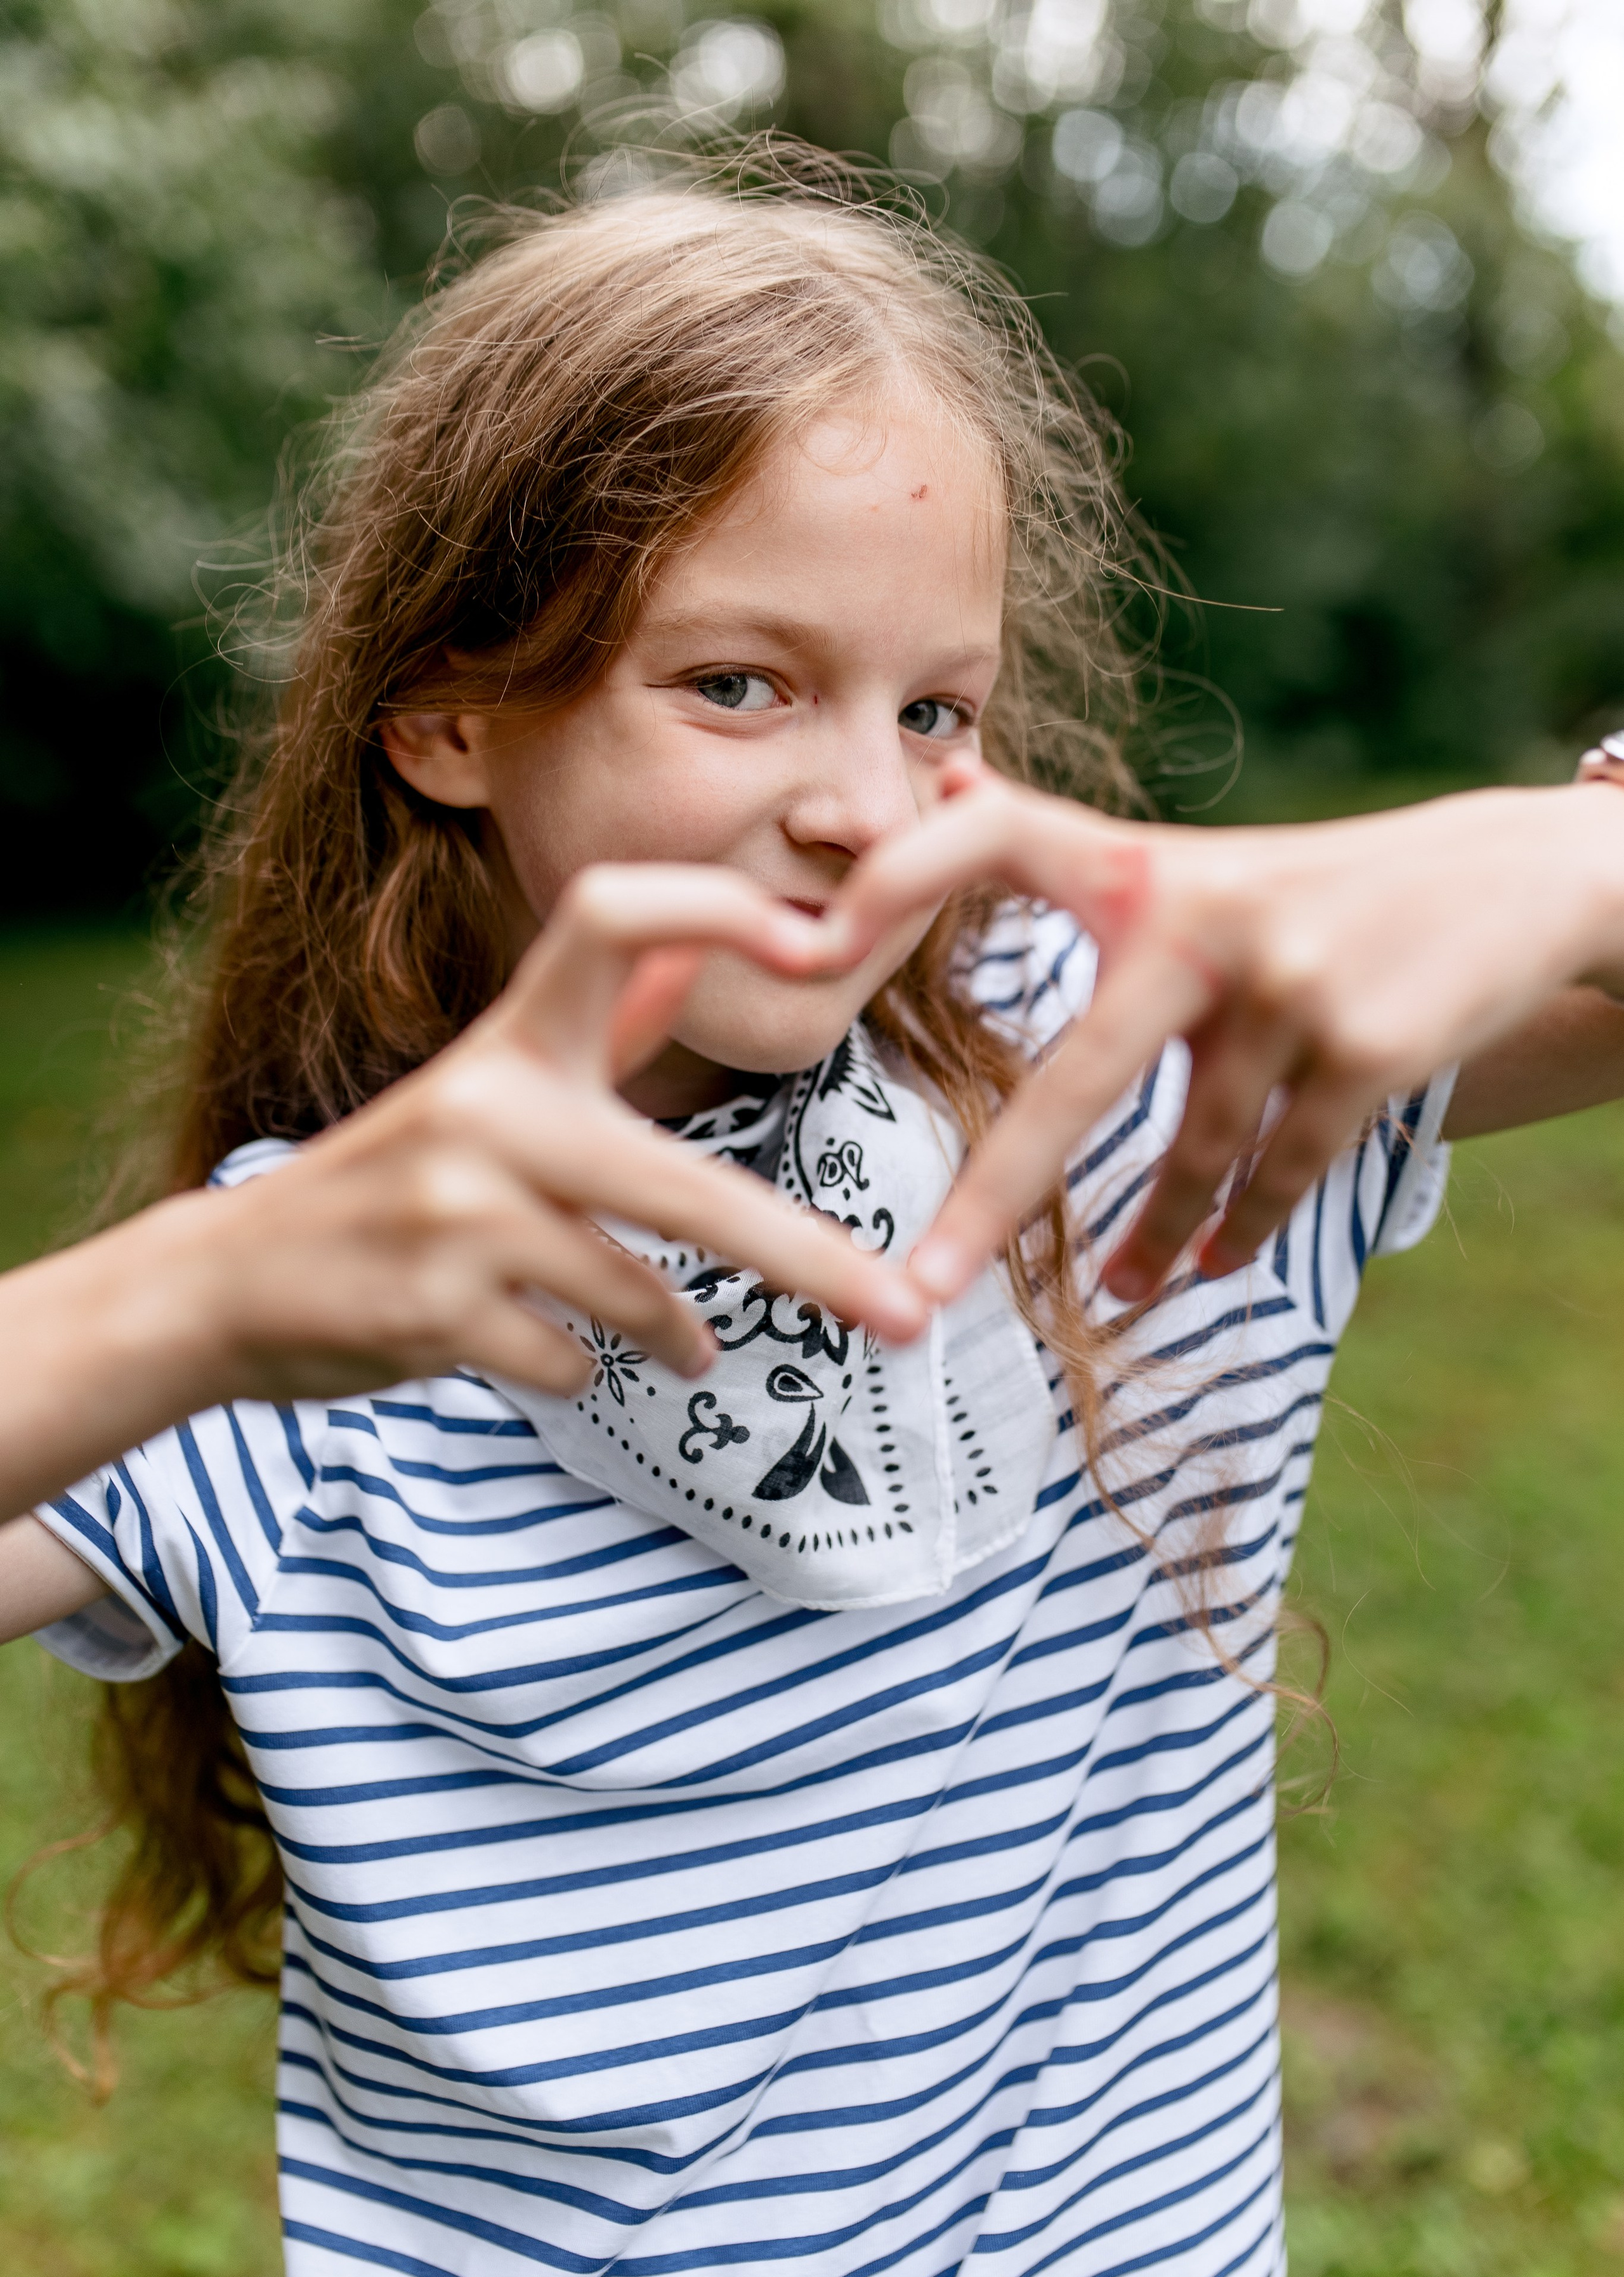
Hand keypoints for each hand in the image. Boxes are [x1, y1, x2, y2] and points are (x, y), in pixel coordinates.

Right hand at [0, 864, 929, 1526]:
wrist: (231, 1283)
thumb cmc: (389, 1182)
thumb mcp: (489, 1084)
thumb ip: (598, 1025)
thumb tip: (693, 952)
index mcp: (509, 1044)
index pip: (611, 914)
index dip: (717, 909)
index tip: (817, 944)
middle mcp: (487, 1111)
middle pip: (687, 1187)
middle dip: (807, 1258)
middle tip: (898, 1313)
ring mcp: (457, 1213)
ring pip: (634, 1295)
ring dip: (676, 1335)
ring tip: (691, 1350)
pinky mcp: (434, 1309)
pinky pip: (569, 1359)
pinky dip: (577, 1373)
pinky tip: (545, 1357)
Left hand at [820, 767, 1623, 1304]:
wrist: (1509, 882)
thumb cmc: (1313, 889)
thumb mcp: (1193, 858)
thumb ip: (1069, 844)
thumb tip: (959, 779)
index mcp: (1142, 866)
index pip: (993, 840)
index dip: (899, 879)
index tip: (816, 953)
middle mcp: (1203, 920)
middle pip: (1076, 1084)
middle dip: (992, 1200)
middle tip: (922, 1286)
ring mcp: (1291, 990)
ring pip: (1195, 1157)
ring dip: (1153, 1240)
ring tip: (1118, 1294)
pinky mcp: (1369, 1052)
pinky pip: (1280, 1176)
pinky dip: (1241, 1231)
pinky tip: (1211, 1269)